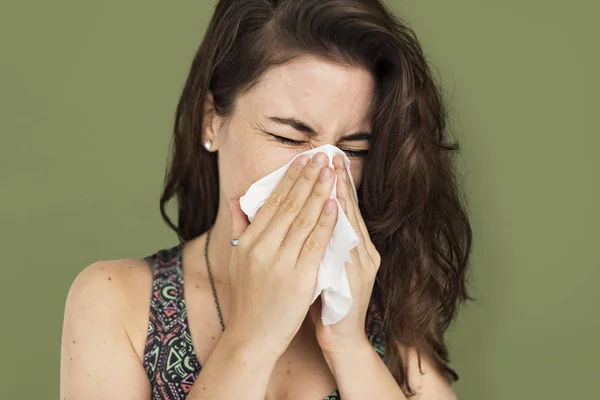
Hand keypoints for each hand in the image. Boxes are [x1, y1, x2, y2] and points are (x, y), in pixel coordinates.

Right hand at [226, 152, 337, 355]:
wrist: (252, 335)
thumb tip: (236, 199)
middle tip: (322, 156)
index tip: (303, 160)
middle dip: (307, 178)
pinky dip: (326, 222)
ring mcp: (281, 262)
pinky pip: (315, 244)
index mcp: (249, 241)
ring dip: (320, 193)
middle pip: (289, 205)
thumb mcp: (237, 259)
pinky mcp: (299, 278)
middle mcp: (263, 247)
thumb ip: (240, 227)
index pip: (272, 202)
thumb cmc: (248, 297)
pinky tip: (335, 205)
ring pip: (304, 219)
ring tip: (331, 172)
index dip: (289, 179)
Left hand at [308, 154, 381, 355]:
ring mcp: (363, 264)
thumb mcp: (320, 266)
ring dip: (341, 198)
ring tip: (332, 173)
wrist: (341, 338)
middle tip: (330, 155)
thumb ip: (314, 241)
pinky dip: (340, 228)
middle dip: (338, 182)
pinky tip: (334, 210)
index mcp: (353, 246)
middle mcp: (363, 251)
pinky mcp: (358, 278)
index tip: (324, 160)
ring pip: (351, 224)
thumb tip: (300, 217)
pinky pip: (348, 247)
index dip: (334, 183)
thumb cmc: (326, 301)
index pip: (342, 208)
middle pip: (350, 210)